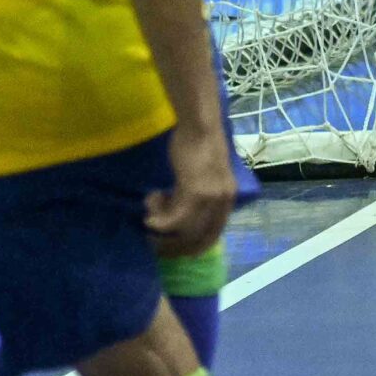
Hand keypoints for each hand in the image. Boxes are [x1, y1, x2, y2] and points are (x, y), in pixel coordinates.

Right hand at [145, 125, 238, 257]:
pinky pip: (174, 218)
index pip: (213, 235)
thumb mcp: (205, 175)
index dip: (194, 247)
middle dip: (174, 245)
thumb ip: (199, 194)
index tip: (175, 251)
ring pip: (183, 229)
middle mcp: (222, 202)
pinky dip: (159, 220)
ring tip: (150, 212)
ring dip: (162, 228)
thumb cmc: (198, 145)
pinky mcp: (194, 191)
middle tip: (153, 242)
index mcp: (228, 199)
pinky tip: (148, 214)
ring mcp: (209, 198)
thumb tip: (180, 211)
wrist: (200, 125)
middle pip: (198, 238)